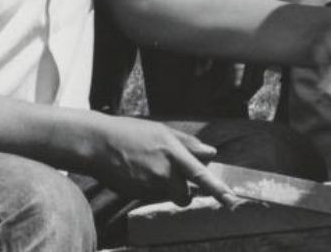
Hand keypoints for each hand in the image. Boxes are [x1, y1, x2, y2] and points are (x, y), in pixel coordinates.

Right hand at [88, 116, 228, 205]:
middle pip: (185, 195)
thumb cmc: (130, 133)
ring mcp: (149, 184)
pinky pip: (150, 196)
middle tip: (170, 178)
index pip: (201, 174)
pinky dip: (146, 187)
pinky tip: (134, 172)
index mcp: (173, 152)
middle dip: (183, 193)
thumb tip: (211, 152)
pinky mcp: (137, 194)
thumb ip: (188, 144)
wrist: (97, 142)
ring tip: (147, 170)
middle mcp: (164, 170)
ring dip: (163, 189)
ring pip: (167, 195)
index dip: (218, 189)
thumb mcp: (161, 131)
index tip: (233, 200)